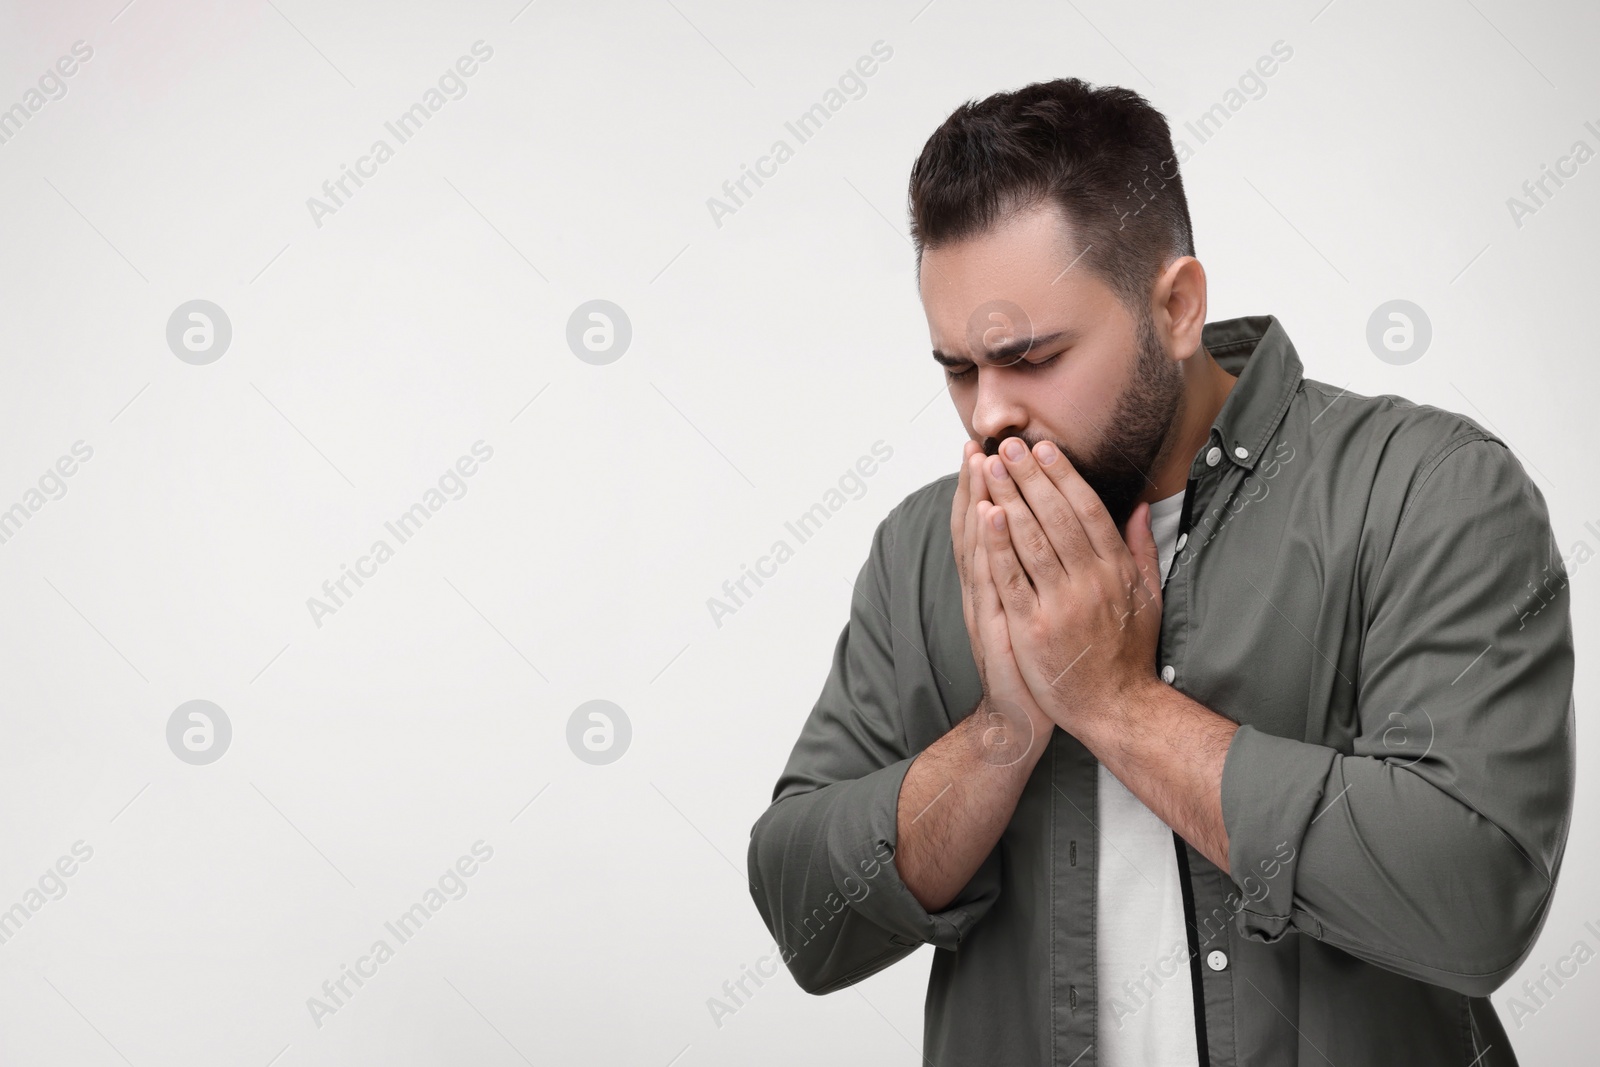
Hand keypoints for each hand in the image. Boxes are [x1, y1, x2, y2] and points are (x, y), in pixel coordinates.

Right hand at [951, 441, 1054, 765]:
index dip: (987, 488)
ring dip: (978, 499)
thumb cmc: (1040, 665)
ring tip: (979, 461)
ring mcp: (989, 605)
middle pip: (979, 526)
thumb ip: (1042, 574)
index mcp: (1000, 584)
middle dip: (980, 483)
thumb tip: (1053, 539)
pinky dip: (988, 545)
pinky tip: (987, 515)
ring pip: (981, 543)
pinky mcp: (999, 625)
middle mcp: (987, 590)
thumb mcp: (1037, 613)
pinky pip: (993, 578)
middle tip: (979, 442)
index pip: (992, 525)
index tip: (989, 450)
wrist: (1024, 719)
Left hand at [976, 436, 1163, 738]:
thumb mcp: (1147, 598)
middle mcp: (1090, 582)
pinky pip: (1012, 577)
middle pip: (1056, 517)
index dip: (1063, 476)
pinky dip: (997, 544)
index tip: (1043, 448)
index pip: (1087, 510)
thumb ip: (1142, 550)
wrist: (1115, 707)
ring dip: (1009, 498)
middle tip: (1007, 445)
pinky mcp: (1034, 627)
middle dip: (1029, 476)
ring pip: (1031, 539)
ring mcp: (1061, 604)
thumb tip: (1141, 507)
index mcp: (1116, 570)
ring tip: (989, 467)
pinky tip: (985, 514)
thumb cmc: (1128, 654)